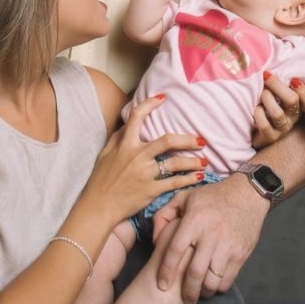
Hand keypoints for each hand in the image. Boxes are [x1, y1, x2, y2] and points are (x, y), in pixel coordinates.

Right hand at [84, 95, 204, 224]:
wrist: (99, 205)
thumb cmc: (101, 178)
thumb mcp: (105, 153)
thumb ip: (118, 137)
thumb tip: (129, 124)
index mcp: (125, 144)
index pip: (138, 117)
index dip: (150, 104)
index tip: (162, 98)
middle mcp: (137, 156)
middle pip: (167, 141)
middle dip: (187, 139)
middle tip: (201, 140)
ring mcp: (145, 173)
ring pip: (175, 163)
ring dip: (193, 161)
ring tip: (205, 161)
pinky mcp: (151, 190)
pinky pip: (174, 183)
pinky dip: (189, 179)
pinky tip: (199, 177)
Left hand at [154, 173, 267, 303]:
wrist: (246, 195)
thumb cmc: (211, 197)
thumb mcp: (183, 198)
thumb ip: (163, 216)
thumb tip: (155, 240)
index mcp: (194, 220)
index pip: (175, 251)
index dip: (166, 271)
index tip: (162, 284)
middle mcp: (210, 234)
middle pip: (194, 272)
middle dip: (187, 291)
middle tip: (184, 299)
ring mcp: (227, 245)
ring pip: (212, 280)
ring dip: (204, 292)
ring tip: (199, 293)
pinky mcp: (241, 253)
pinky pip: (228, 279)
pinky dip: (219, 287)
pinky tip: (213, 285)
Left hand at [251, 72, 304, 147]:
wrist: (253, 128)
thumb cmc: (265, 102)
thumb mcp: (275, 88)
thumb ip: (282, 74)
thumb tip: (289, 48)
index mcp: (298, 104)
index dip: (303, 89)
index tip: (292, 79)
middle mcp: (293, 116)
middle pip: (292, 100)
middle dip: (277, 86)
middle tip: (266, 77)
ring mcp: (282, 128)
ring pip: (278, 114)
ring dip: (267, 99)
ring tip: (261, 93)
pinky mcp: (270, 137)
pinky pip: (265, 125)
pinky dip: (259, 114)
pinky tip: (256, 109)